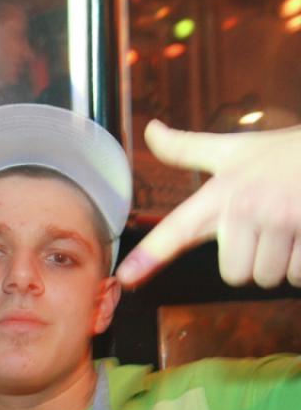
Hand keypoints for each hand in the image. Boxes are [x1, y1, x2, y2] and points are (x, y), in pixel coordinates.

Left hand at [116, 120, 300, 288]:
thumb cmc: (284, 154)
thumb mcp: (234, 149)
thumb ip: (187, 148)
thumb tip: (150, 130)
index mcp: (220, 193)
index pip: (177, 229)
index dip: (150, 255)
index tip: (125, 278)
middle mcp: (245, 208)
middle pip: (234, 273)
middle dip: (253, 262)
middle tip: (268, 231)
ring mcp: (281, 220)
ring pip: (268, 278)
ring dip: (283, 264)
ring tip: (292, 230)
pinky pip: (298, 277)